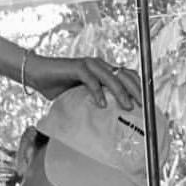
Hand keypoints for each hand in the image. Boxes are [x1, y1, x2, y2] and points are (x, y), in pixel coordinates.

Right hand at [24, 52, 140, 111]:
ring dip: (121, 92)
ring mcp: (89, 64)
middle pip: (124, 75)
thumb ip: (95, 102)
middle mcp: (99, 65)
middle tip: (142, 107)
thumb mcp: (81, 96)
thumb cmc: (59, 87)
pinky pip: (91, 80)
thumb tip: (108, 121)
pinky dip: (98, 93)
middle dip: (136, 90)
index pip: (127, 75)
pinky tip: (102, 105)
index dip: (138, 87)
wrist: (38, 75)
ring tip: (127, 107)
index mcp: (103, 70)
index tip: (146, 103)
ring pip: (111, 77)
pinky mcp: (77, 67)